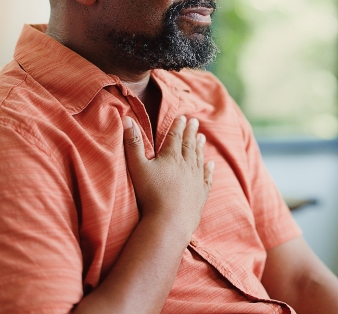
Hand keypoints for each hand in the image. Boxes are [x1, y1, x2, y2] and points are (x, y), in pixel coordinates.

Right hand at [123, 115, 213, 237]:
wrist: (170, 222)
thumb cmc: (150, 195)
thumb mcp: (137, 167)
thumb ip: (132, 143)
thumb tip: (127, 119)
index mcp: (171, 157)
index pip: (175, 137)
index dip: (178, 126)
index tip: (183, 117)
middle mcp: (187, 165)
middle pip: (189, 145)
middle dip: (191, 132)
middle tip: (195, 122)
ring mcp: (196, 180)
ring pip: (198, 158)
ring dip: (199, 147)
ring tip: (201, 137)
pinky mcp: (201, 194)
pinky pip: (207, 178)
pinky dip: (209, 170)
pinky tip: (210, 164)